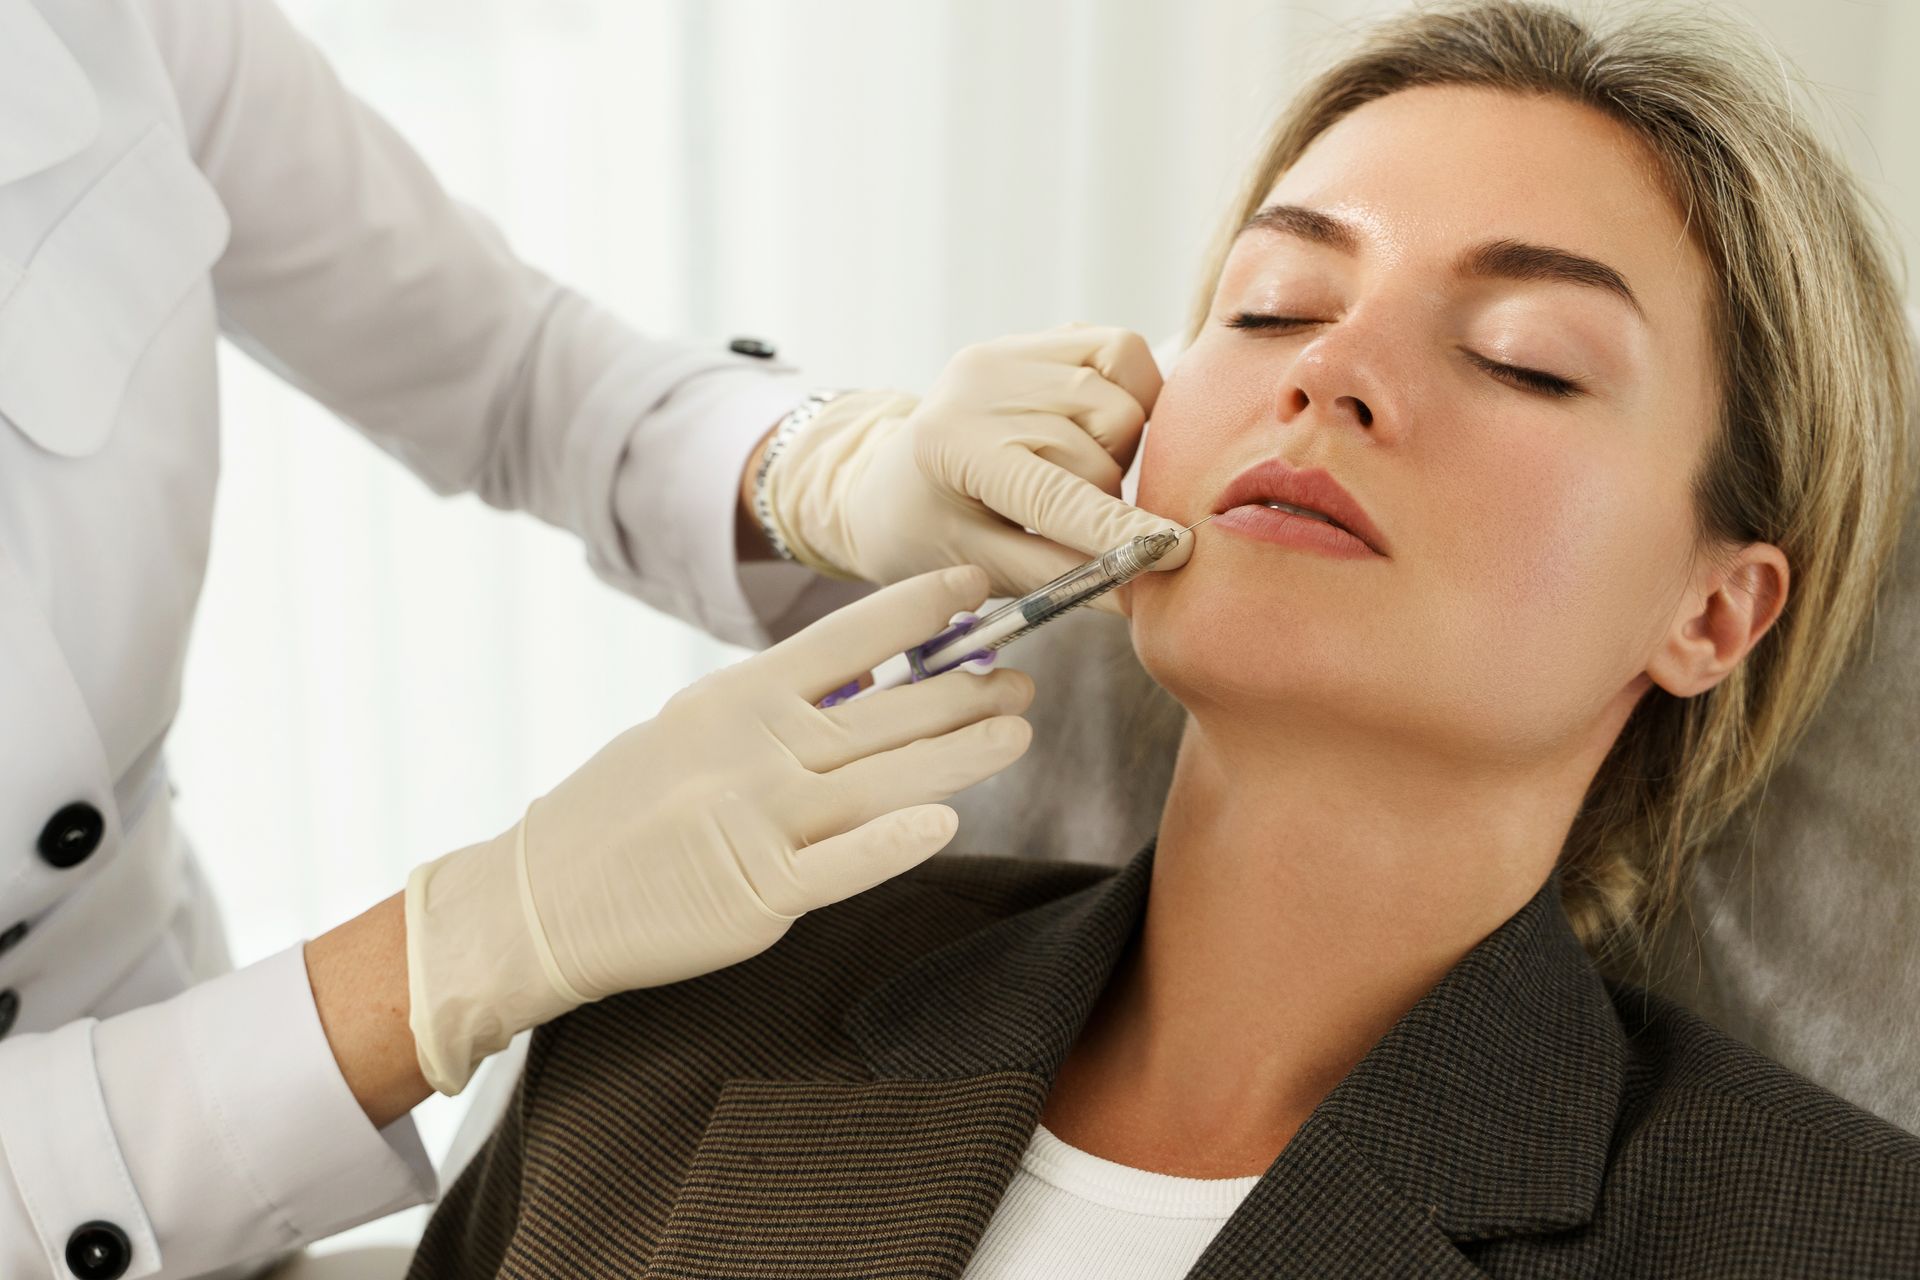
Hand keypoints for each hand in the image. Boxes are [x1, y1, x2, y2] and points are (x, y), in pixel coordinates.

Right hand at [403, 566, 1033, 1093]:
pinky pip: (841, 865)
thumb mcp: (690, 731)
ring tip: (1017, 731)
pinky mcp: (757, 896)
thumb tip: (869, 684)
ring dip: (961, 752)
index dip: (918, 612)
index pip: (845, 640)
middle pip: (885, 712)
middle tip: (1022, 679)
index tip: (975, 592)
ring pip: (883, 778)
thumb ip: (775, 709)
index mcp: (736, 699)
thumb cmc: (621, 813)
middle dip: (965, 691)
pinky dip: (894, 842)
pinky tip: (946, 822)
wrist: (540, 900)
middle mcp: (755, 750)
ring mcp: (758, 820)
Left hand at [763, 325, 1191, 610]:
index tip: (1174, 552)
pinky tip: (1093, 429)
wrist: (885, 481)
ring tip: (1071, 476)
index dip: (1120, 529)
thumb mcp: (978, 569)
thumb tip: (1134, 592)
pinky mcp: (1034, 338)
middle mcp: (981, 383)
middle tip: (1067, 522)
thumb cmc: (923, 533)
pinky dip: (1128, 394)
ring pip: (1122, 402)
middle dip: (1105, 498)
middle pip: (1102, 446)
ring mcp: (1008, 351)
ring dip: (1115, 451)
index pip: (1057, 494)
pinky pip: (1121, 351)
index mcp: (952, 444)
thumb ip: (1055, 578)